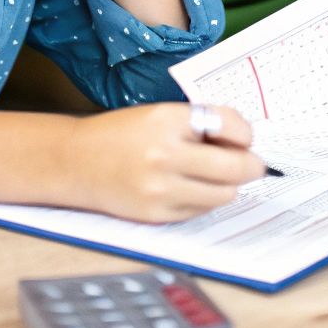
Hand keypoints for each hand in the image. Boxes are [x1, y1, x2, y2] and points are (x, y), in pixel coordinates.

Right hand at [59, 103, 265, 222]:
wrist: (75, 162)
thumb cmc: (121, 134)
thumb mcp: (160, 114)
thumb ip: (200, 124)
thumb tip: (245, 143)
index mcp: (168, 120)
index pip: (231, 125)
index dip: (245, 133)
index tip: (243, 137)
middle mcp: (165, 155)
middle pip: (237, 167)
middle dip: (251, 164)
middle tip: (251, 162)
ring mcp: (161, 189)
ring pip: (225, 193)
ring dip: (229, 185)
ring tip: (216, 174)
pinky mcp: (157, 214)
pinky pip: (202, 210)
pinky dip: (206, 199)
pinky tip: (192, 187)